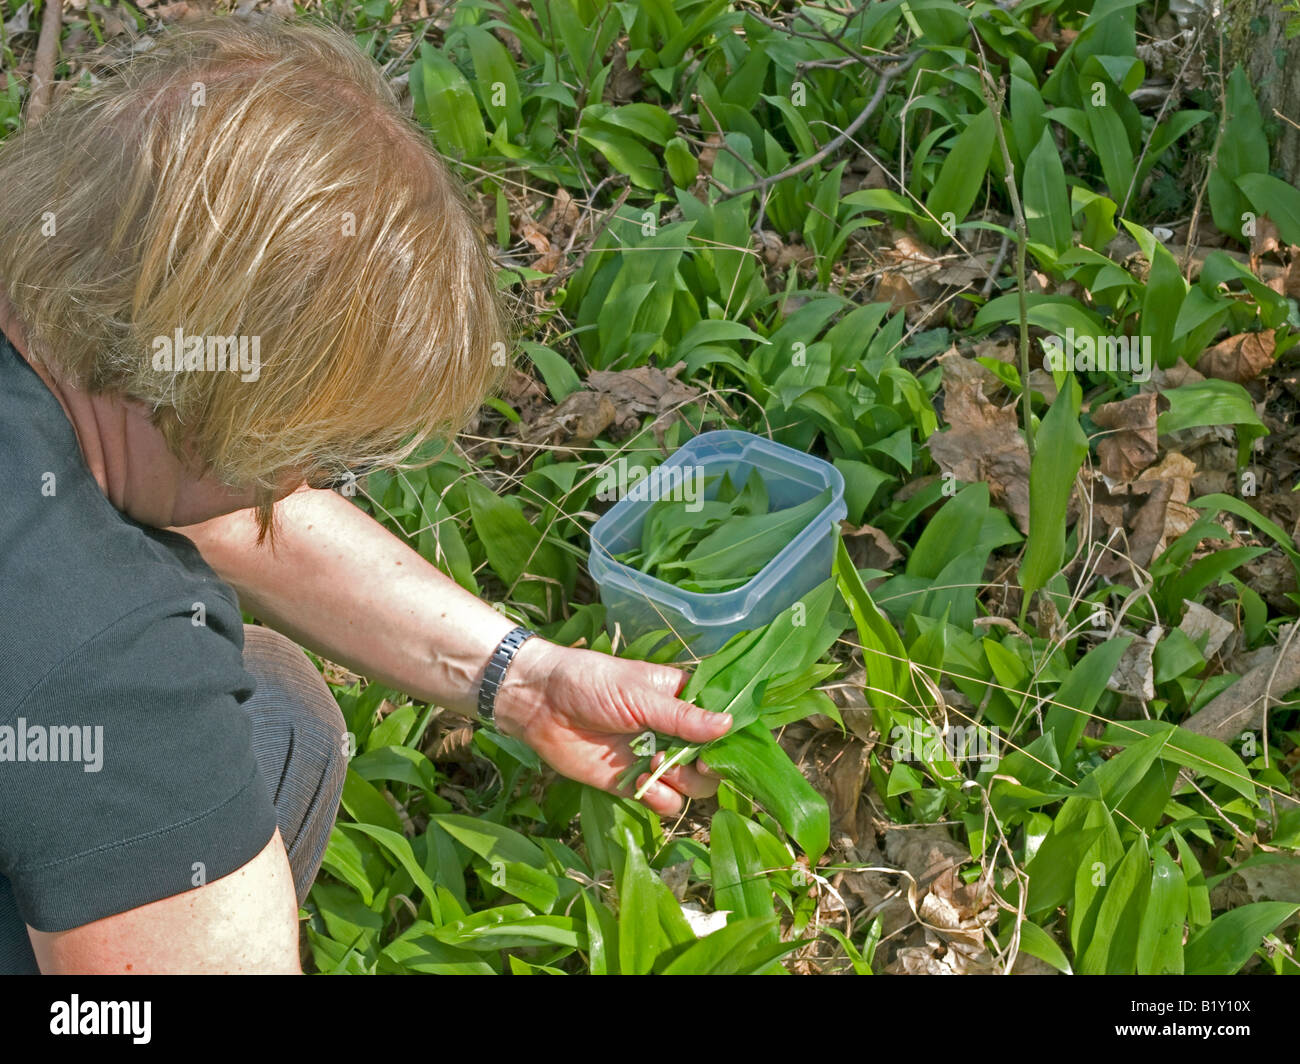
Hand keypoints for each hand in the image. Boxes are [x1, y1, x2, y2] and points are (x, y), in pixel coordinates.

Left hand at [493, 639, 730, 814]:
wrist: (539, 703)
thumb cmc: (589, 683)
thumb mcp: (638, 694)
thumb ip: (682, 716)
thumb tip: (729, 725)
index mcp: (679, 700)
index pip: (719, 721)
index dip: (728, 737)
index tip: (724, 745)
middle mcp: (671, 731)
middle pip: (711, 759)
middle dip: (706, 764)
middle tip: (688, 759)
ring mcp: (652, 758)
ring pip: (692, 785)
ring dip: (684, 781)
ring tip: (658, 764)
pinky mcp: (630, 783)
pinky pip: (662, 801)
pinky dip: (663, 799)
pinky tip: (648, 784)